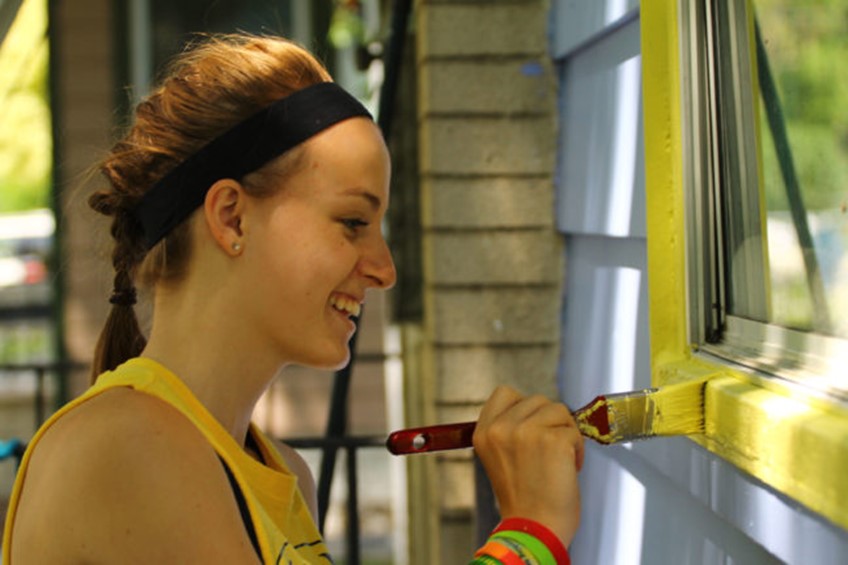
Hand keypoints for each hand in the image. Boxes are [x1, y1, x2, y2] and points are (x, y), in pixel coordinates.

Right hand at [473, 385, 583, 545]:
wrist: (534, 528)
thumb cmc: (523, 497)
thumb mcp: (499, 457)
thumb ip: (509, 430)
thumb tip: (537, 410)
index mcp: (483, 432)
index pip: (505, 393)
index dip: (524, 407)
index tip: (531, 428)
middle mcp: (501, 428)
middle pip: (538, 399)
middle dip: (549, 422)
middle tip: (547, 452)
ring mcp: (526, 432)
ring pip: (559, 410)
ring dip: (565, 432)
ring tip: (557, 460)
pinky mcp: (553, 440)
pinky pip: (574, 430)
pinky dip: (577, 448)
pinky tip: (567, 468)